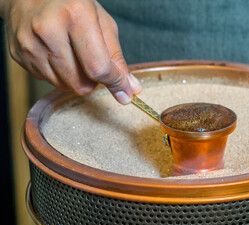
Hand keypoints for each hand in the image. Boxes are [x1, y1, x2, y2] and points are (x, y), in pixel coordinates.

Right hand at [2, 0, 141, 103]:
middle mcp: (48, 30)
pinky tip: (56, 53)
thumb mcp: (102, 22)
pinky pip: (48, 81)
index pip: (98, 67)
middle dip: (94, 81)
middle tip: (93, 63)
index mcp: (75, 15)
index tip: (125, 92)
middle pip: (81, 84)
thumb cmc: (70, 4)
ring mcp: (30, 44)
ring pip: (64, 86)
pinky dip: (59, 74)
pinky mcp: (18, 55)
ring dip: (76, 78)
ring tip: (73, 54)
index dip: (116, 83)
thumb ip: (116, 57)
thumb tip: (129, 88)